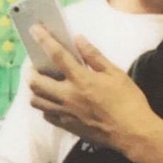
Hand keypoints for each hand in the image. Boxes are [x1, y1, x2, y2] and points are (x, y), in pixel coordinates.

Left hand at [29, 26, 156, 154]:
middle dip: (30, 70)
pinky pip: (46, 115)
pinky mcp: (67, 126)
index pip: (56, 55)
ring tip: (42, 83)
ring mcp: (65, 113)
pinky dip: (45, 106)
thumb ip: (94, 56)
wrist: (132, 133)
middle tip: (36, 65)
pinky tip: (53, 101)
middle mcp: (67, 96)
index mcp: (81, 79)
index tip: (34, 29)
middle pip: (35, 82)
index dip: (43, 40)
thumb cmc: (128, 101)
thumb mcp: (115, 73)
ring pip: (36, 101)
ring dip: (35, 89)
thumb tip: (78, 40)